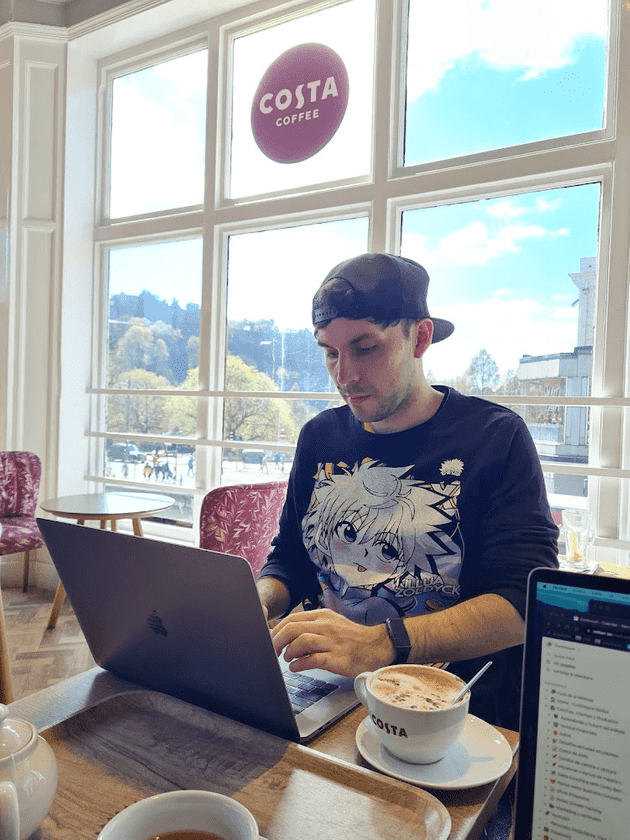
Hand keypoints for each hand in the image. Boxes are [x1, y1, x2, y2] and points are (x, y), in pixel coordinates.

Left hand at [270, 609, 393, 677]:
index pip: (292, 618)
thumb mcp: (331, 623)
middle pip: (293, 629)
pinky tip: (296, 667)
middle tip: (274, 651)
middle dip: (278, 641)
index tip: (272, 640)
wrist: (376, 646)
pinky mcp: (337, 658)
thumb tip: (287, 635)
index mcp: (323, 616)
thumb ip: (312, 626)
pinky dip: (300, 664)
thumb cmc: (350, 637)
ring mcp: (332, 642)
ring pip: (302, 642)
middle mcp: (326, 626)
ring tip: (287, 659)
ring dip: (289, 652)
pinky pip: (313, 660)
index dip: (278, 630)